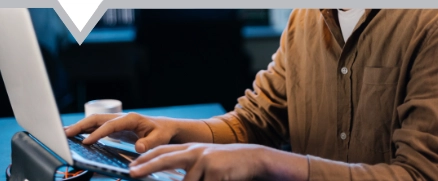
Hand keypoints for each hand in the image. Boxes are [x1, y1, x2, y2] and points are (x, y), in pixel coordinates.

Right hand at [64, 113, 177, 152]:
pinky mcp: (115, 128)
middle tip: (65, 133)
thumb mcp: (160, 138)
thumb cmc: (162, 132)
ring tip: (64, 133)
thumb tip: (139, 147)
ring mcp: (117, 122)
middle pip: (97, 119)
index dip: (98, 133)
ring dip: (80, 127)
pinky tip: (75, 136)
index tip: (87, 142)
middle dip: (81, 125)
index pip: (110, 125)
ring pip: (95, 122)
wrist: (164, 128)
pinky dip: (85, 130)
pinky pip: (97, 127)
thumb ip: (150, 143)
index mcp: (131, 119)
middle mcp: (121, 118)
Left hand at [129, 143, 268, 180]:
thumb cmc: (225, 164)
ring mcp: (204, 159)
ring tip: (212, 177)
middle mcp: (194, 151)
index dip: (146, 158)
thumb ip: (187, 169)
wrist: (251, 158)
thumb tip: (172, 180)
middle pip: (165, 158)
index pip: (163, 151)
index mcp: (190, 149)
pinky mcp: (214, 170)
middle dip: (146, 166)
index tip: (132, 166)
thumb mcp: (204, 163)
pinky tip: (219, 179)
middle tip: (132, 173)